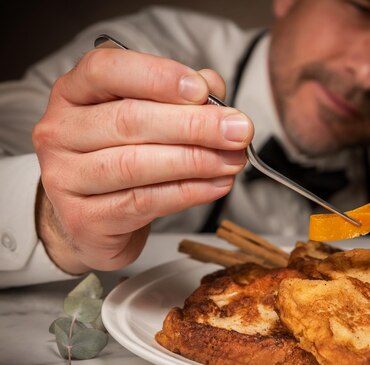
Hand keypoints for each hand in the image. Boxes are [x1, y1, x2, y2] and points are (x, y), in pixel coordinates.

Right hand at [32, 48, 252, 273]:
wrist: (92, 220)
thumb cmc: (122, 157)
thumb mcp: (147, 118)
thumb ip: (180, 97)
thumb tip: (214, 85)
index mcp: (74, 93)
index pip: (107, 70)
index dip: (158, 77)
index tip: (203, 90)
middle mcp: (61, 131)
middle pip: (130, 120)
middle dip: (195, 125)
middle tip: (239, 131)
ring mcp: (65, 178)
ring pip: (137, 164)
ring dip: (196, 161)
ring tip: (233, 161)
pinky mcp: (84, 219)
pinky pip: (143, 202)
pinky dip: (188, 192)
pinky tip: (216, 185)